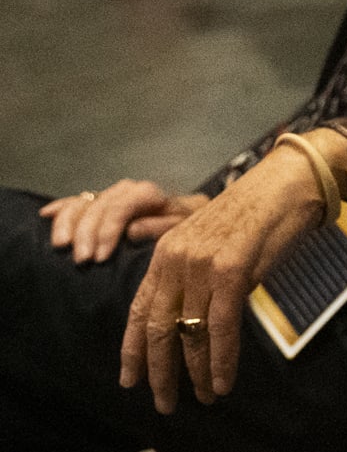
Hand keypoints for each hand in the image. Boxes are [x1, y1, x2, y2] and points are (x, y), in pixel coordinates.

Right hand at [40, 180, 206, 263]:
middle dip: (86, 234)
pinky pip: (76, 200)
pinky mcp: (102, 201)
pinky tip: (45, 216)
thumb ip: (162, 228)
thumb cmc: (191, 230)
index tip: (100, 258)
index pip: (121, 207)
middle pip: (98, 206)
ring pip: (82, 202)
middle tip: (81, 261)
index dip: (107, 231)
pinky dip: (61, 208)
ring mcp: (113, 194)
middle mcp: (128, 189)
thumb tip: (131, 231)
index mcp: (150, 194)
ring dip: (68, 224)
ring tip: (60, 247)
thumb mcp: (186, 231)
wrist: (196, 220)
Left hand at [119, 146, 329, 412]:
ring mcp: (201, 265)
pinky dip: (220, 360)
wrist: (288, 185)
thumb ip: (198, 275)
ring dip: (194, 372)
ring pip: (189, 331)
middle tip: (163, 403)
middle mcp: (176, 259)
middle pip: (157, 327)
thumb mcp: (215, 244)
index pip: (139, 309)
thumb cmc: (259, 215)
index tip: (129, 380)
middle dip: (158, 371)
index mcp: (167, 253)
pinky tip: (221, 383)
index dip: (132, 349)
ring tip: (200, 399)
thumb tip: (194, 317)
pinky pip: (221, 327)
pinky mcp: (231, 271)